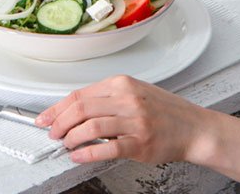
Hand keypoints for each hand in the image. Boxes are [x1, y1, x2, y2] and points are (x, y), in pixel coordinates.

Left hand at [36, 75, 209, 164]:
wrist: (194, 128)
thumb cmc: (165, 112)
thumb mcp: (135, 94)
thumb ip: (107, 99)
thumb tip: (74, 110)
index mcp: (122, 84)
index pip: (78, 94)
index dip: (56, 108)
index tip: (44, 118)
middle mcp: (127, 99)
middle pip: (80, 109)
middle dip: (59, 123)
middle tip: (52, 133)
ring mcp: (134, 121)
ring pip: (89, 127)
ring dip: (70, 138)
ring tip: (67, 145)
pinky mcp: (140, 142)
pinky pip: (106, 148)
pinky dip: (86, 153)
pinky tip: (79, 156)